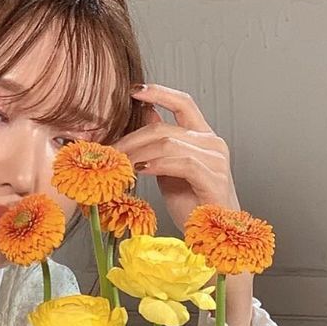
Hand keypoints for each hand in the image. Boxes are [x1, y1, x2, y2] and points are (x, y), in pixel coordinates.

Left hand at [113, 85, 241, 235]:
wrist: (213, 234)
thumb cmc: (193, 203)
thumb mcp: (169, 168)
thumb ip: (160, 143)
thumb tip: (145, 114)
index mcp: (203, 137)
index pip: (183, 103)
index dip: (159, 92)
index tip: (133, 90)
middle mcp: (212, 143)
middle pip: (165, 128)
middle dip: (132, 138)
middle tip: (111, 150)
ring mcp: (215, 160)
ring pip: (169, 144)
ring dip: (139, 153)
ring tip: (120, 164)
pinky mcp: (214, 178)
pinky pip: (181, 163)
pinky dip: (157, 165)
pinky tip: (141, 171)